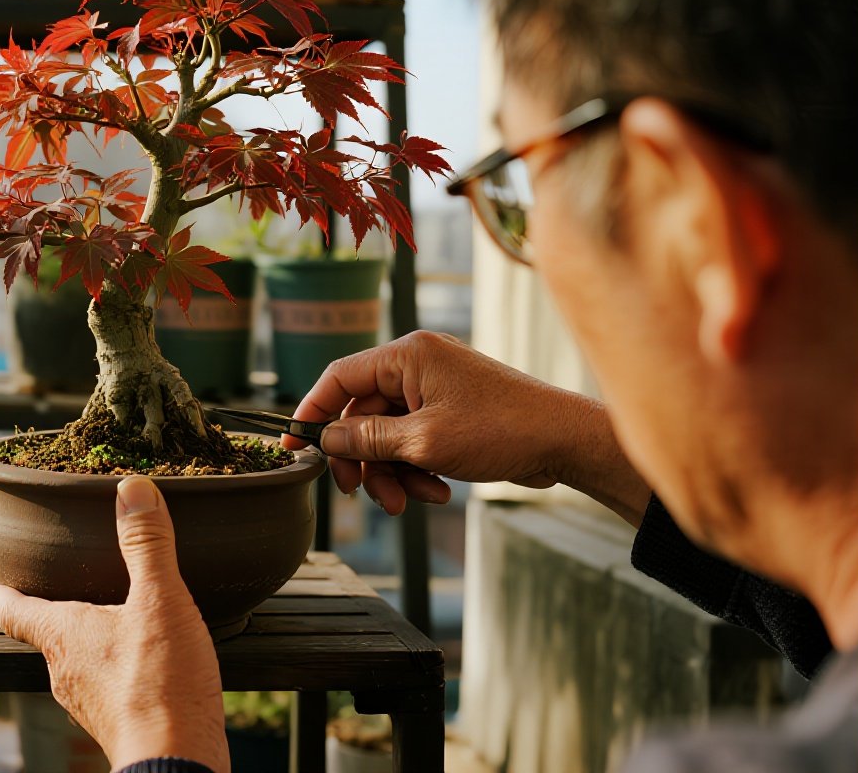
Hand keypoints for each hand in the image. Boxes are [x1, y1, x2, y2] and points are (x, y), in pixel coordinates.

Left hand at [0, 476, 230, 772]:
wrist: (179, 764)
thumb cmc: (161, 686)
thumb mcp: (160, 601)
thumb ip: (147, 544)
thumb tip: (132, 489)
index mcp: (62, 635)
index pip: (12, 609)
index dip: (2, 590)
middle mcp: (65, 670)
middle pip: (47, 632)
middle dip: (57, 608)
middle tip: (69, 582)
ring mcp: (88, 702)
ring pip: (79, 660)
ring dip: (92, 638)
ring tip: (116, 615)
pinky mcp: (118, 721)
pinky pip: (109, 684)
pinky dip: (120, 666)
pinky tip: (149, 660)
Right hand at [284, 331, 596, 514]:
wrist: (563, 442)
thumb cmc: (501, 430)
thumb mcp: (424, 441)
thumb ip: (369, 440)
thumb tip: (328, 438)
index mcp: (407, 355)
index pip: (339, 377)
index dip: (312, 411)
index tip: (294, 444)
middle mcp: (416, 365)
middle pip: (361, 414)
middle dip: (361, 458)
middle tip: (358, 493)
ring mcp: (434, 389)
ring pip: (386, 434)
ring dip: (390, 471)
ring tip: (408, 501)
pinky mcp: (449, 413)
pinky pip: (412, 441)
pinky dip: (415, 468)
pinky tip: (436, 491)